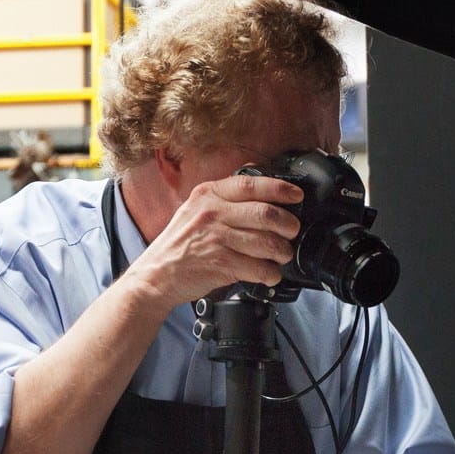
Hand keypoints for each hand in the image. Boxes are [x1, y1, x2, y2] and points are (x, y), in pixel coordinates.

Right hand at [129, 171, 304, 311]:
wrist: (157, 274)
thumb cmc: (181, 244)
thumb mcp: (195, 208)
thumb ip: (224, 196)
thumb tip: (258, 179)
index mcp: (208, 194)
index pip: (251, 185)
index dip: (280, 189)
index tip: (297, 195)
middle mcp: (211, 212)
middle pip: (265, 214)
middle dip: (288, 224)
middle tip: (293, 231)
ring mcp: (216, 238)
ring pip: (266, 242)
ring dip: (282, 251)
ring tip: (283, 255)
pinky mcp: (220, 263)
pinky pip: (258, 267)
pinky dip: (271, 273)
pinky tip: (270, 273)